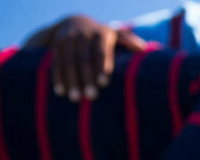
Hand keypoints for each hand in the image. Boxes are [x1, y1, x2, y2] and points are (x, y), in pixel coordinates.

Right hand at [28, 15, 147, 101]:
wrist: (74, 21)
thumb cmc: (102, 36)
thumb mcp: (116, 34)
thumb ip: (128, 41)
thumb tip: (143, 49)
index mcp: (101, 34)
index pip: (101, 52)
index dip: (102, 67)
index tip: (103, 84)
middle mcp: (83, 35)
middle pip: (84, 59)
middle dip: (87, 78)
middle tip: (91, 96)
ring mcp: (68, 39)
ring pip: (68, 62)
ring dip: (71, 81)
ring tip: (75, 99)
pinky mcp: (56, 45)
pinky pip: (56, 63)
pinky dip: (58, 78)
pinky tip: (60, 92)